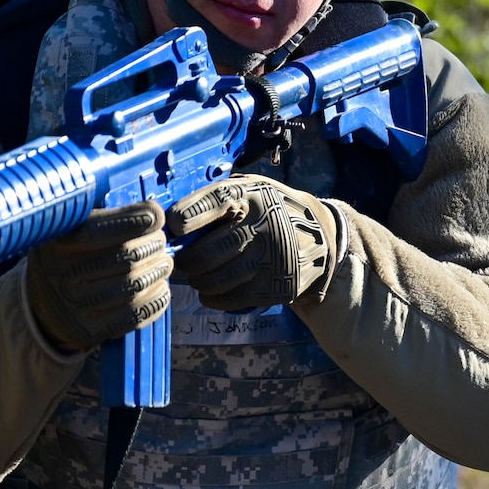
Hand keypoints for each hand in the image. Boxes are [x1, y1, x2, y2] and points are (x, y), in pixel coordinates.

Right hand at [24, 201, 172, 352]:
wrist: (44, 307)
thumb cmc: (68, 257)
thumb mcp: (68, 231)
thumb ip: (101, 215)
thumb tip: (149, 207)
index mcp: (56, 244)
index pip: (100, 230)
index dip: (135, 220)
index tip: (155, 215)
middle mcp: (62, 276)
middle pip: (127, 257)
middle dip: (153, 245)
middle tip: (160, 241)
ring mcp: (75, 307)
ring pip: (135, 285)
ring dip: (159, 271)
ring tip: (164, 262)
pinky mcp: (89, 331)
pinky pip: (135, 315)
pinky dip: (156, 299)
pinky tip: (161, 286)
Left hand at [166, 175, 341, 310]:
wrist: (320, 236)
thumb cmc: (268, 210)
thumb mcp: (251, 189)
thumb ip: (217, 199)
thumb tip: (168, 221)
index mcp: (253, 194)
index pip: (216, 201)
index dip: (189, 215)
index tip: (172, 227)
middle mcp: (265, 225)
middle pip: (208, 252)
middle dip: (186, 261)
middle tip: (181, 262)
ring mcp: (273, 258)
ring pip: (216, 279)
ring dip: (198, 281)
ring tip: (196, 276)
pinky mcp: (277, 286)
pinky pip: (231, 299)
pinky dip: (213, 297)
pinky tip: (210, 291)